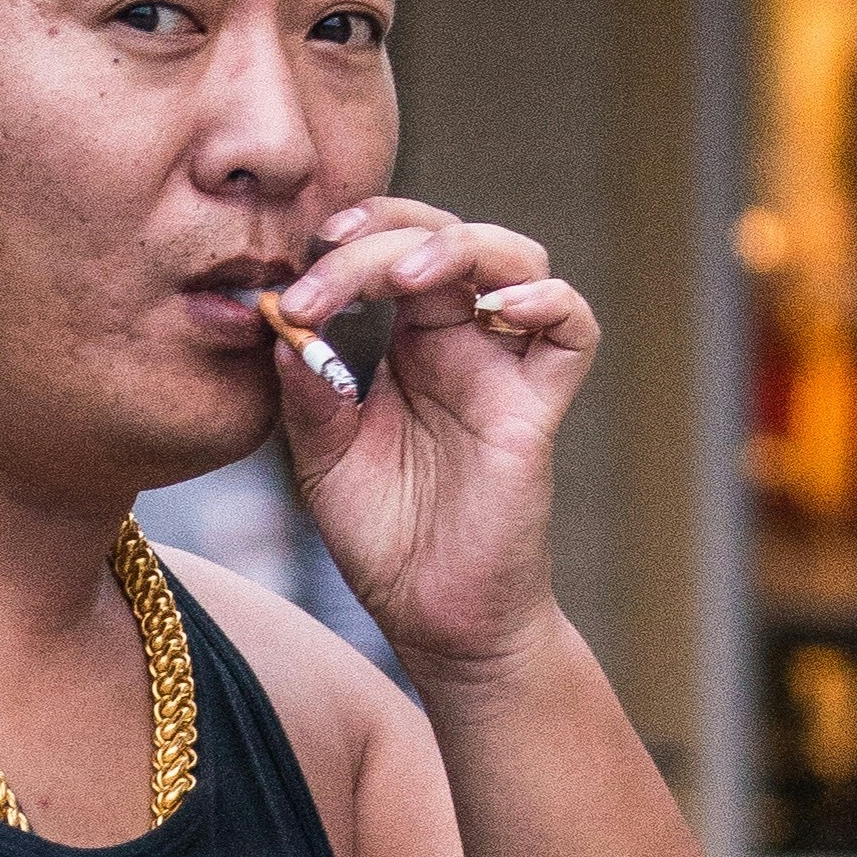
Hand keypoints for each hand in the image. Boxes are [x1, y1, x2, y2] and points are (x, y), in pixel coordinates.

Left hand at [266, 198, 598, 685]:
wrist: (434, 619)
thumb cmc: (384, 539)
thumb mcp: (322, 461)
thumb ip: (307, 394)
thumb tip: (283, 326)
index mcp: (404, 342)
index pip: (388, 251)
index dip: (351, 240)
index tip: (297, 273)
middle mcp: (458, 342)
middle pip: (444, 239)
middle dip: (384, 237)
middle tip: (326, 270)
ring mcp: (502, 370)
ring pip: (516, 259)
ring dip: (461, 247)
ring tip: (405, 275)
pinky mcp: (538, 408)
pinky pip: (573, 330)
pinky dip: (548, 302)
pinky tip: (498, 310)